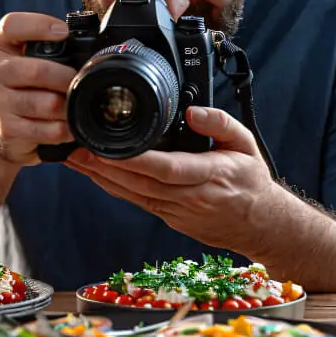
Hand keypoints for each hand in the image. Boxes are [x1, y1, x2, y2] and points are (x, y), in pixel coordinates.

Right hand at [0, 12, 76, 164]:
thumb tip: (91, 44)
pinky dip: (64, 129)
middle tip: (79, 80)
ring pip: (46, 103)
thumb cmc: (22, 86)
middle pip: (37, 71)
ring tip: (76, 103)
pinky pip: (46, 129)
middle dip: (66, 77)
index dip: (39, 26)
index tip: (63, 32)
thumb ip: (48, 46)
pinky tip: (68, 125)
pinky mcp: (7, 127)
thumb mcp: (26, 58)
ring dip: (68, 105)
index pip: (11, 26)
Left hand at [66, 106, 283, 253]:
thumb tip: (193, 112)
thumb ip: (221, 123)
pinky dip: (113, 188)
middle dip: (105, 167)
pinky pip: (136, 201)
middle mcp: (191, 197)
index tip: (111, 148)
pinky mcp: (169, 218)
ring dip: (101, 178)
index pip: (168, 168)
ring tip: (75, 159)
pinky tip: (94, 175)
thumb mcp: (247, 144)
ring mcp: (177, 211)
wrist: (260, 225)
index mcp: (211, 175)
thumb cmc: (251, 182)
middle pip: (140, 183)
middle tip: (77, 149)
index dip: (137, 161)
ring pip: (133, 194)